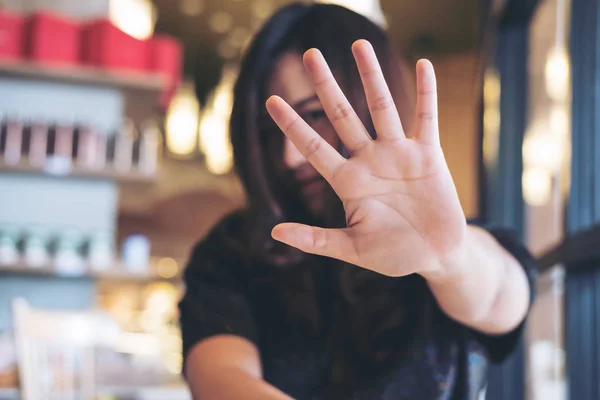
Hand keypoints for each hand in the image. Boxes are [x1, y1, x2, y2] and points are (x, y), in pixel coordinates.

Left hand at [265, 40, 466, 277]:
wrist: (434, 255)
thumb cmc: (392, 254)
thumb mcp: (351, 249)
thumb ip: (316, 239)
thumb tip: (273, 232)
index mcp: (348, 182)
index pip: (314, 147)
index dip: (292, 125)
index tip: (271, 100)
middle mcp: (369, 161)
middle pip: (342, 116)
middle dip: (326, 86)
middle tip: (310, 55)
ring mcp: (398, 155)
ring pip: (382, 108)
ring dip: (371, 77)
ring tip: (359, 44)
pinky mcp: (428, 155)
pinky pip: (426, 118)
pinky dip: (426, 94)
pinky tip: (424, 65)